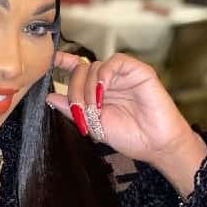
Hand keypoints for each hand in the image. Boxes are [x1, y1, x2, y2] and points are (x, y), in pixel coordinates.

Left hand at [47, 52, 206, 196]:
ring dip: (88, 88)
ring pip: (95, 66)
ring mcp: (123, 75)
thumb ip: (73, 110)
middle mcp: (109, 80)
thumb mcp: (94, 125)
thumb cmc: (130, 137)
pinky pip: (116, 61)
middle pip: (81, 71)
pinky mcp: (139, 71)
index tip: (52, 60)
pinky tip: (102, 89)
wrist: (156, 145)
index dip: (64, 62)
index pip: (78, 70)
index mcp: (98, 91)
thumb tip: (50, 97)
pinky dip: (105, 73)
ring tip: (95, 108)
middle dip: (75, 91)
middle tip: (80, 111)